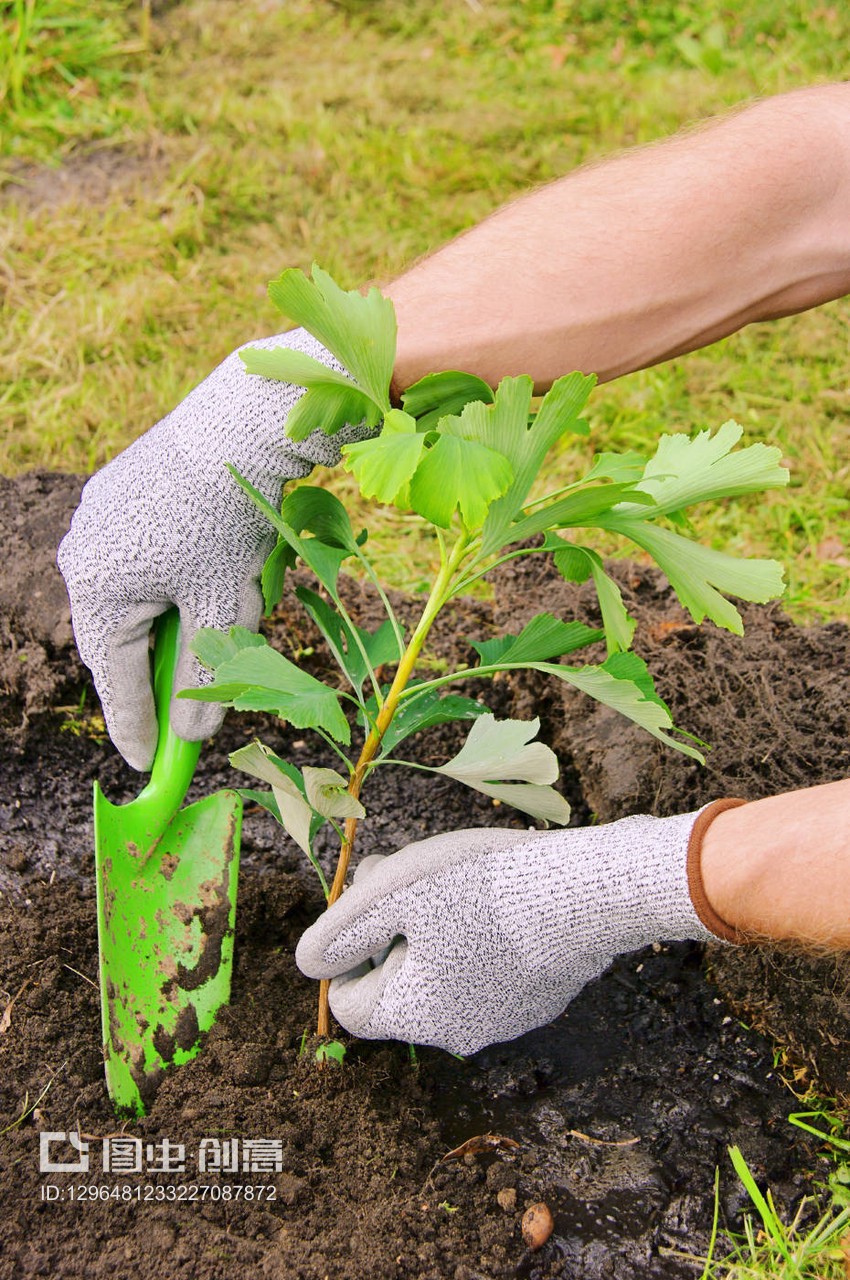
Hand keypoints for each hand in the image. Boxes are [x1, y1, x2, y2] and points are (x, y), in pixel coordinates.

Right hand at [58, 330, 365, 769]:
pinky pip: (142, 559)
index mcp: (96, 588)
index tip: (148, 764)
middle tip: (182, 716)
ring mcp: (97, 520)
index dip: (135, 725)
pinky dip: (176, 582)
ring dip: (177, 620)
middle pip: (120, 639)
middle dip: (160, 671)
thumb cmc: (228, 522)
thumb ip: (203, 676)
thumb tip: (193, 736)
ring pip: (136, 597)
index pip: (114, 678)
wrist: (238, 425)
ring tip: (224, 618)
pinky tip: (213, 575)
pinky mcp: (119, 495)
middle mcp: (83, 553)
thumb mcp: (221, 609)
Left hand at [296, 805, 738, 1054]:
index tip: (377, 900)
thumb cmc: (482, 889)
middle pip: (396, 982)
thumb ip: (338, 932)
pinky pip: (488, 972)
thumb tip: (309, 962)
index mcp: (413, 1017)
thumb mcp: (391, 894)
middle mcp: (457, 1035)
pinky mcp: (540, 999)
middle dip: (393, 928)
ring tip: (457, 879)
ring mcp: (505, 1021)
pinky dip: (481, 938)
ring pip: (442, 975)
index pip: (349, 1001)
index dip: (350, 946)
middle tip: (410, 874)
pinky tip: (502, 899)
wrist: (588, 892)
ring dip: (435, 929)